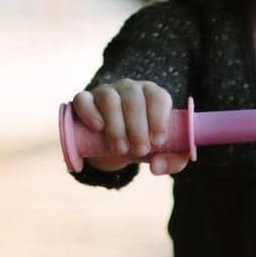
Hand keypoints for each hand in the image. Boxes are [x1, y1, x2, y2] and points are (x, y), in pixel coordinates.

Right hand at [71, 80, 189, 175]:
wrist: (115, 146)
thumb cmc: (143, 144)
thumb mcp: (161, 153)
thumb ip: (172, 161)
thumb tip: (156, 167)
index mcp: (152, 95)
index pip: (158, 97)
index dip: (159, 120)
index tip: (157, 142)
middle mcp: (129, 88)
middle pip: (134, 100)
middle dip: (138, 129)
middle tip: (139, 150)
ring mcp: (106, 92)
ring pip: (110, 100)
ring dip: (116, 128)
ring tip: (120, 149)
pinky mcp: (85, 100)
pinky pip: (83, 99)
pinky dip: (90, 113)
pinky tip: (98, 128)